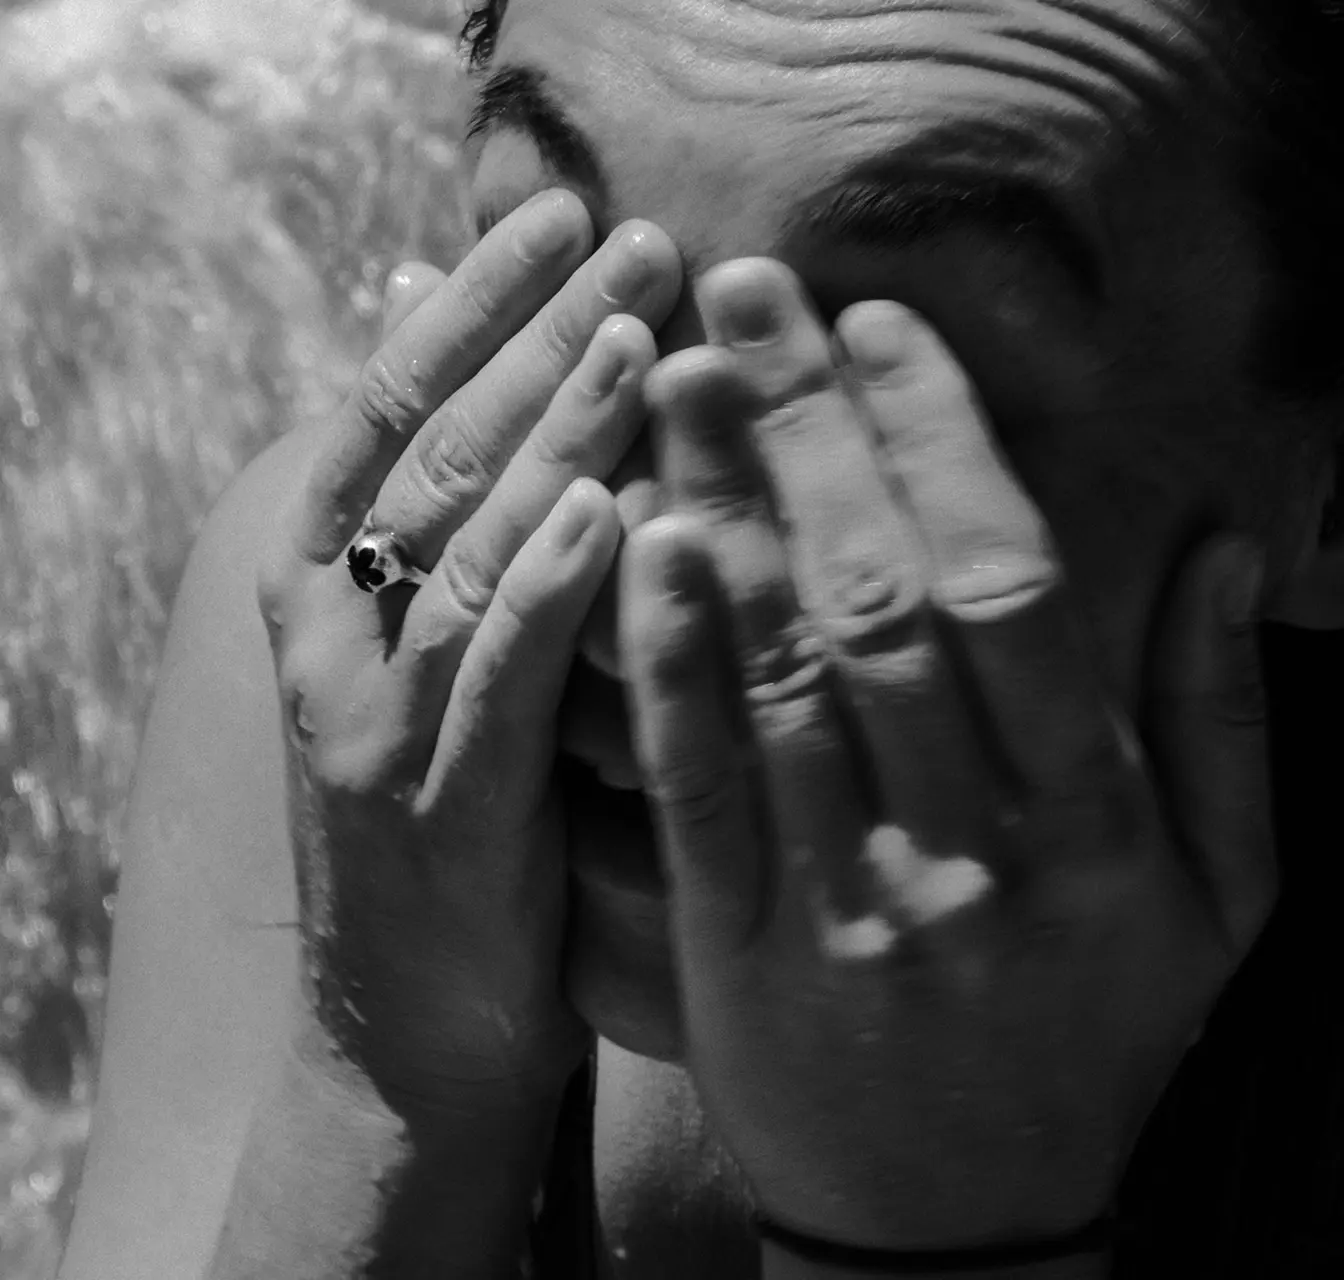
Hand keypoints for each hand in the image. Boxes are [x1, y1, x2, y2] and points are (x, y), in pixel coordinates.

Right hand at [255, 189, 681, 1107]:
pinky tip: (618, 507)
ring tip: (639, 331)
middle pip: (432, 455)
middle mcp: (328, 645)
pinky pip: (499, 682)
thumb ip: (444, 542)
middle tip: (632, 236)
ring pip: (462, 550)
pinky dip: (551, 590)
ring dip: (553, 434)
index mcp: (320, 596)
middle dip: (531, 337)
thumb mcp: (424, 677)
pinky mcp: (443, 817)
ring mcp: (374, 730)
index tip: (557, 215)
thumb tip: (475, 395)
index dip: (466, 303)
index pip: (383, 407)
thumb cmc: (443, 837)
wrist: (403, 1043)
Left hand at [620, 259, 1275, 1248]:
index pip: (1009, 585)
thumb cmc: (1093, 1044)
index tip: (880, 328)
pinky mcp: (740, 954)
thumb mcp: (1217, 903)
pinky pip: (698, 786)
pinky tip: (635, 542)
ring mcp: (848, 903)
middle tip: (745, 294)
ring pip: (779, 675)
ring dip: (724, 507)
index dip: (941, 440)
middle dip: (808, 429)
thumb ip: (1216, 721)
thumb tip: (1214, 547)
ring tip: (674, 377)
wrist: (960, 1228)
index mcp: (1097, 824)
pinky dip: (668, 660)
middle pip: (879, 599)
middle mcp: (972, 849)